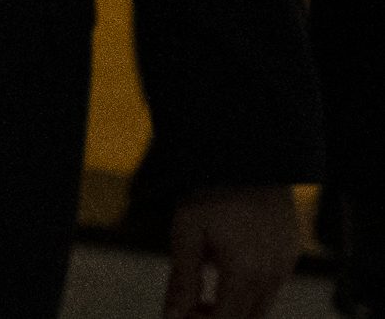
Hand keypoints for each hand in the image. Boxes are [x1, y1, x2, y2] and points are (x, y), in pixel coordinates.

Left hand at [168, 185, 301, 318]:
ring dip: (234, 307)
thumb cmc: (211, 193)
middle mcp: (272, 274)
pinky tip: (226, 270)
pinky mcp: (291, 255)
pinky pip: (272, 287)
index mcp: (245, 272)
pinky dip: (250, 291)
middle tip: (190, 306)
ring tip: (205, 291)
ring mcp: (286, 265)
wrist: (249, 160)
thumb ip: (182, 280)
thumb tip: (172, 317)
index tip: (180, 314)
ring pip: (262, 307)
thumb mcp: (186, 234)